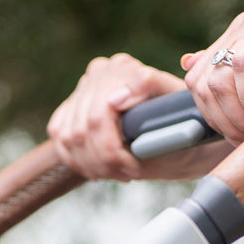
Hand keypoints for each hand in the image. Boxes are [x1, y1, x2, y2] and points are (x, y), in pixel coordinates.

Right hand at [47, 53, 185, 180]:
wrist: (179, 134)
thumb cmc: (183, 123)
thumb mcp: (178, 109)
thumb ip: (149, 96)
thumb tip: (114, 100)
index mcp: (124, 69)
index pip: (101, 113)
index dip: (112, 149)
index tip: (134, 169)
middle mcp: (99, 74)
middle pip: (83, 129)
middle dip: (105, 161)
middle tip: (129, 175)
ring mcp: (82, 92)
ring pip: (69, 138)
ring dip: (93, 165)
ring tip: (118, 174)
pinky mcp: (70, 110)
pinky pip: (61, 140)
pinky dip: (78, 161)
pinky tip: (100, 170)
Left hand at [183, 7, 243, 145]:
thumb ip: (226, 78)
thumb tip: (188, 62)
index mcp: (241, 32)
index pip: (198, 74)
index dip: (210, 112)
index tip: (233, 133)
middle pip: (204, 78)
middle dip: (221, 118)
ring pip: (219, 73)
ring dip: (235, 114)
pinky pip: (241, 64)